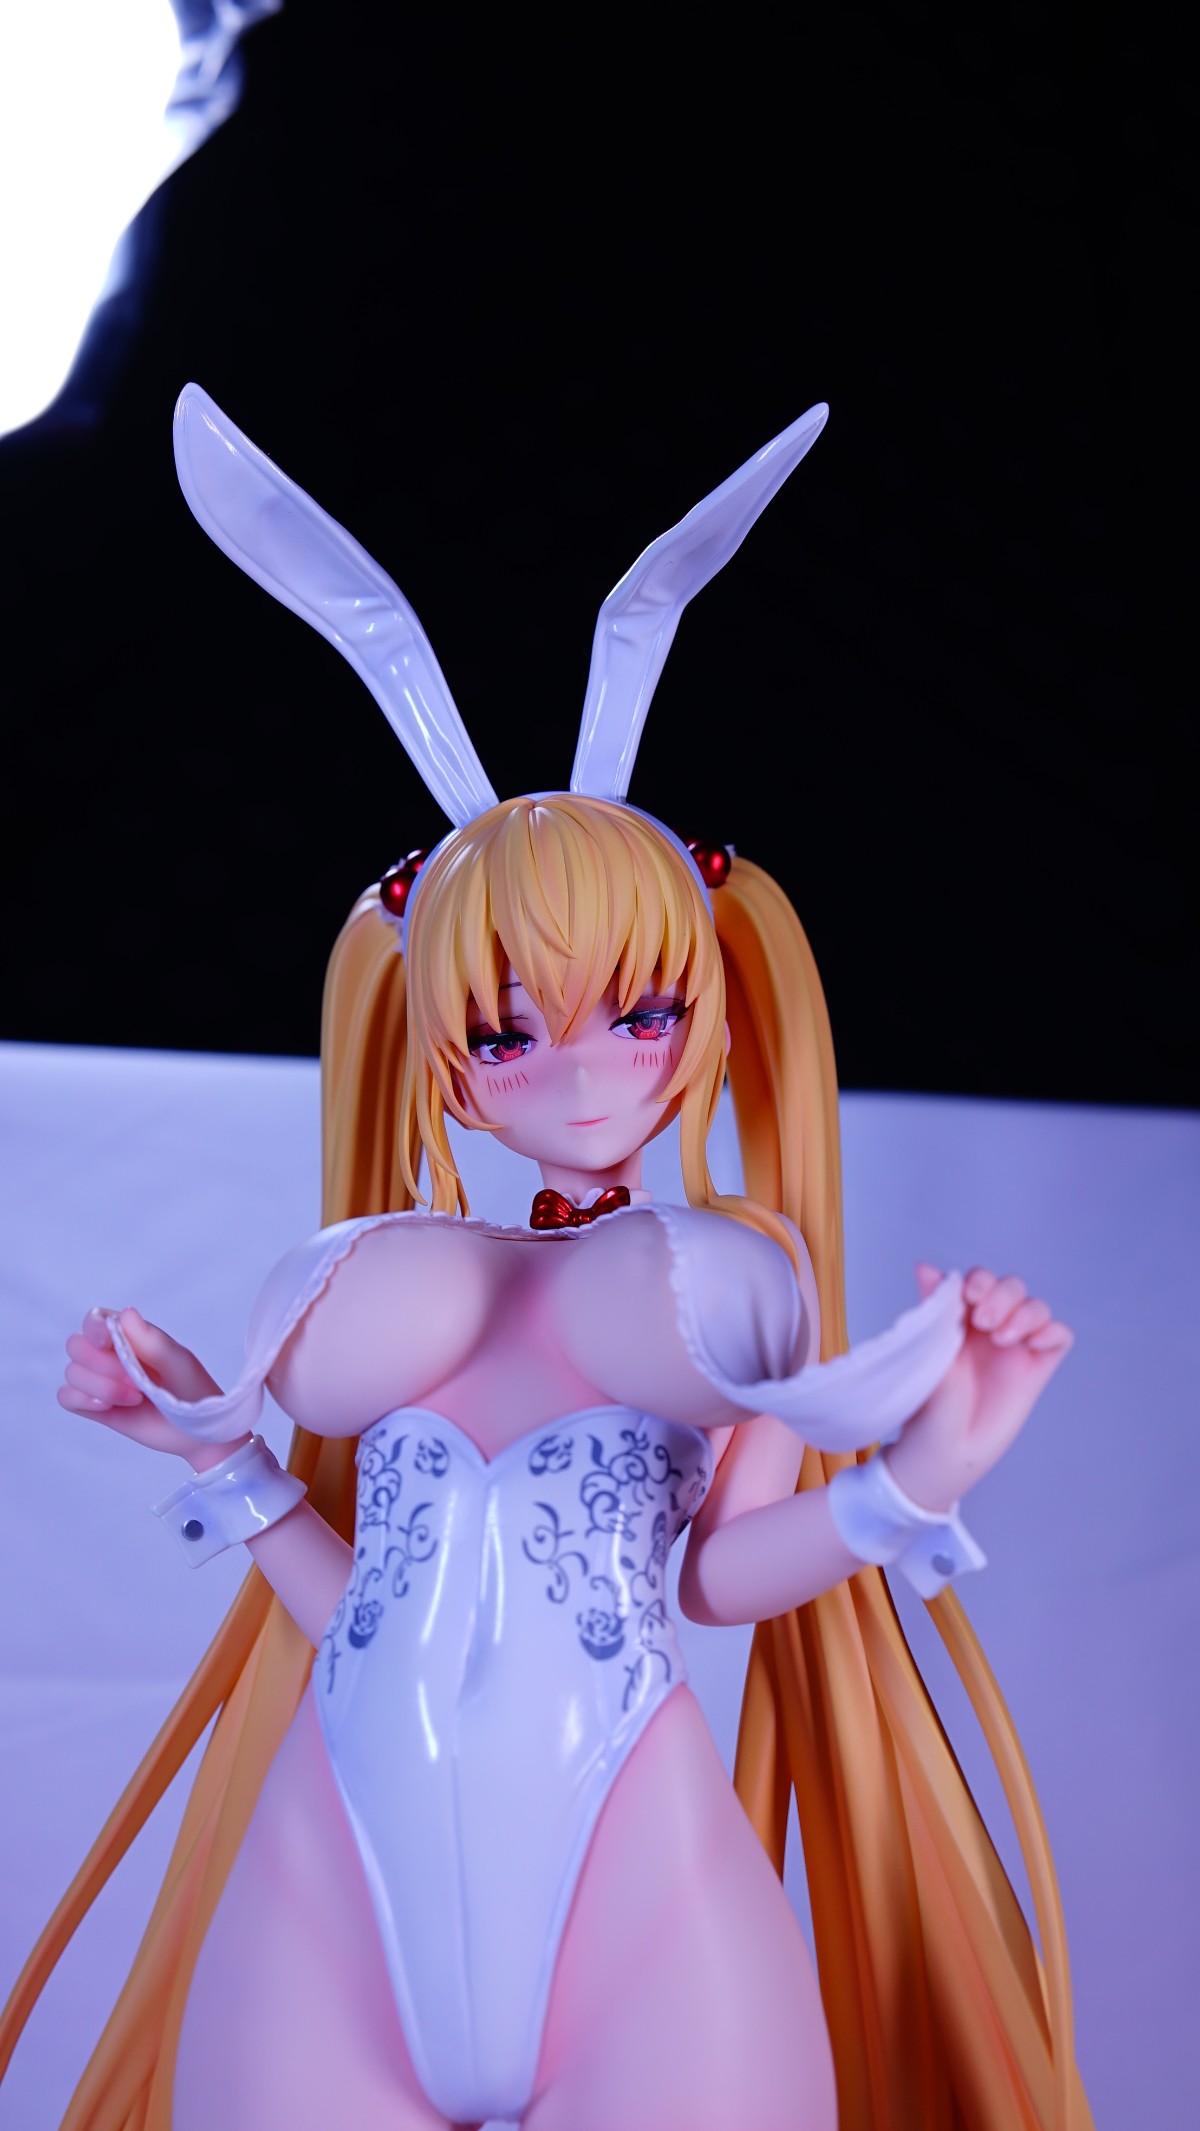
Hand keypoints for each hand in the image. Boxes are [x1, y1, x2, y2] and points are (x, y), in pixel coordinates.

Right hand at [58, 1308, 237, 1467]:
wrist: (196, 1432)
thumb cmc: (192, 1390)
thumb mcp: (178, 1363)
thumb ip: (151, 1340)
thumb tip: (126, 1313)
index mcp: (129, 1335)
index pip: (94, 1320)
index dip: (94, 1329)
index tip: (108, 1344)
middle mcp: (109, 1355)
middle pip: (76, 1346)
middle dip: (101, 1365)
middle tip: (135, 1381)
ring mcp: (100, 1381)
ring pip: (72, 1373)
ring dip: (100, 1387)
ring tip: (134, 1398)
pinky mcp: (94, 1407)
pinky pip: (66, 1397)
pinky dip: (83, 1401)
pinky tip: (108, 1407)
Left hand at [883, 1265, 1072, 1512]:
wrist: (947, 1453)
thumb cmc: (930, 1407)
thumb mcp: (931, 1353)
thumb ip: (935, 1309)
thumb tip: (924, 1266)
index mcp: (960, 1319)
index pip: (979, 1280)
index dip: (980, 1280)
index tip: (970, 1298)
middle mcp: (990, 1328)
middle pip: (1012, 1286)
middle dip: (1002, 1294)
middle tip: (982, 1321)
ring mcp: (1016, 1347)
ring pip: (1036, 1306)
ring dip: (1024, 1311)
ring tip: (1002, 1337)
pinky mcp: (1038, 1368)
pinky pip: (1059, 1335)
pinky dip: (1051, 1330)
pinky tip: (1030, 1343)